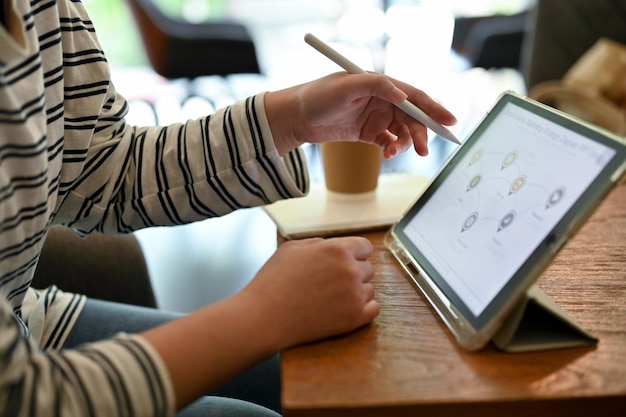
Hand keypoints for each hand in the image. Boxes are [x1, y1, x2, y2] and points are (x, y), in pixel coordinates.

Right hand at [240, 236, 378, 348]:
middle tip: (330, 283)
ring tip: (331, 298)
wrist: (265, 316)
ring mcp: (354, 295)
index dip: (354, 254)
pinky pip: (373, 309)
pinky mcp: (354, 318)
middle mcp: (350, 270)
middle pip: (368, 269)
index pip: (365, 247)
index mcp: (337, 249)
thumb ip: (318, 244)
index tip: (345, 262)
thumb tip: (331, 246)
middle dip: (353, 274)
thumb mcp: (292, 248)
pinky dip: (362, 309)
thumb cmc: (273, 281)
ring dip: (356, 292)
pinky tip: (343, 309)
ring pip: (369, 289)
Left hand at [265, 72, 456, 158]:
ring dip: (405, 143)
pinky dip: (393, 149)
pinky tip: (387, 154)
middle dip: (420, 133)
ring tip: (394, 153)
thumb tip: (401, 94)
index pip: (414, 95)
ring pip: (402, 132)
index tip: (448, 121)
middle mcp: (382, 100)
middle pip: (412, 117)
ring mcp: (376, 117)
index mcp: (380, 84)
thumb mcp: (344, 86)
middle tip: (421, 149)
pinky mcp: (368, 133)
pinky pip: (389, 142)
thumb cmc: (317, 97)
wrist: (295, 117)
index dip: (433, 108)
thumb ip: (375, 85)